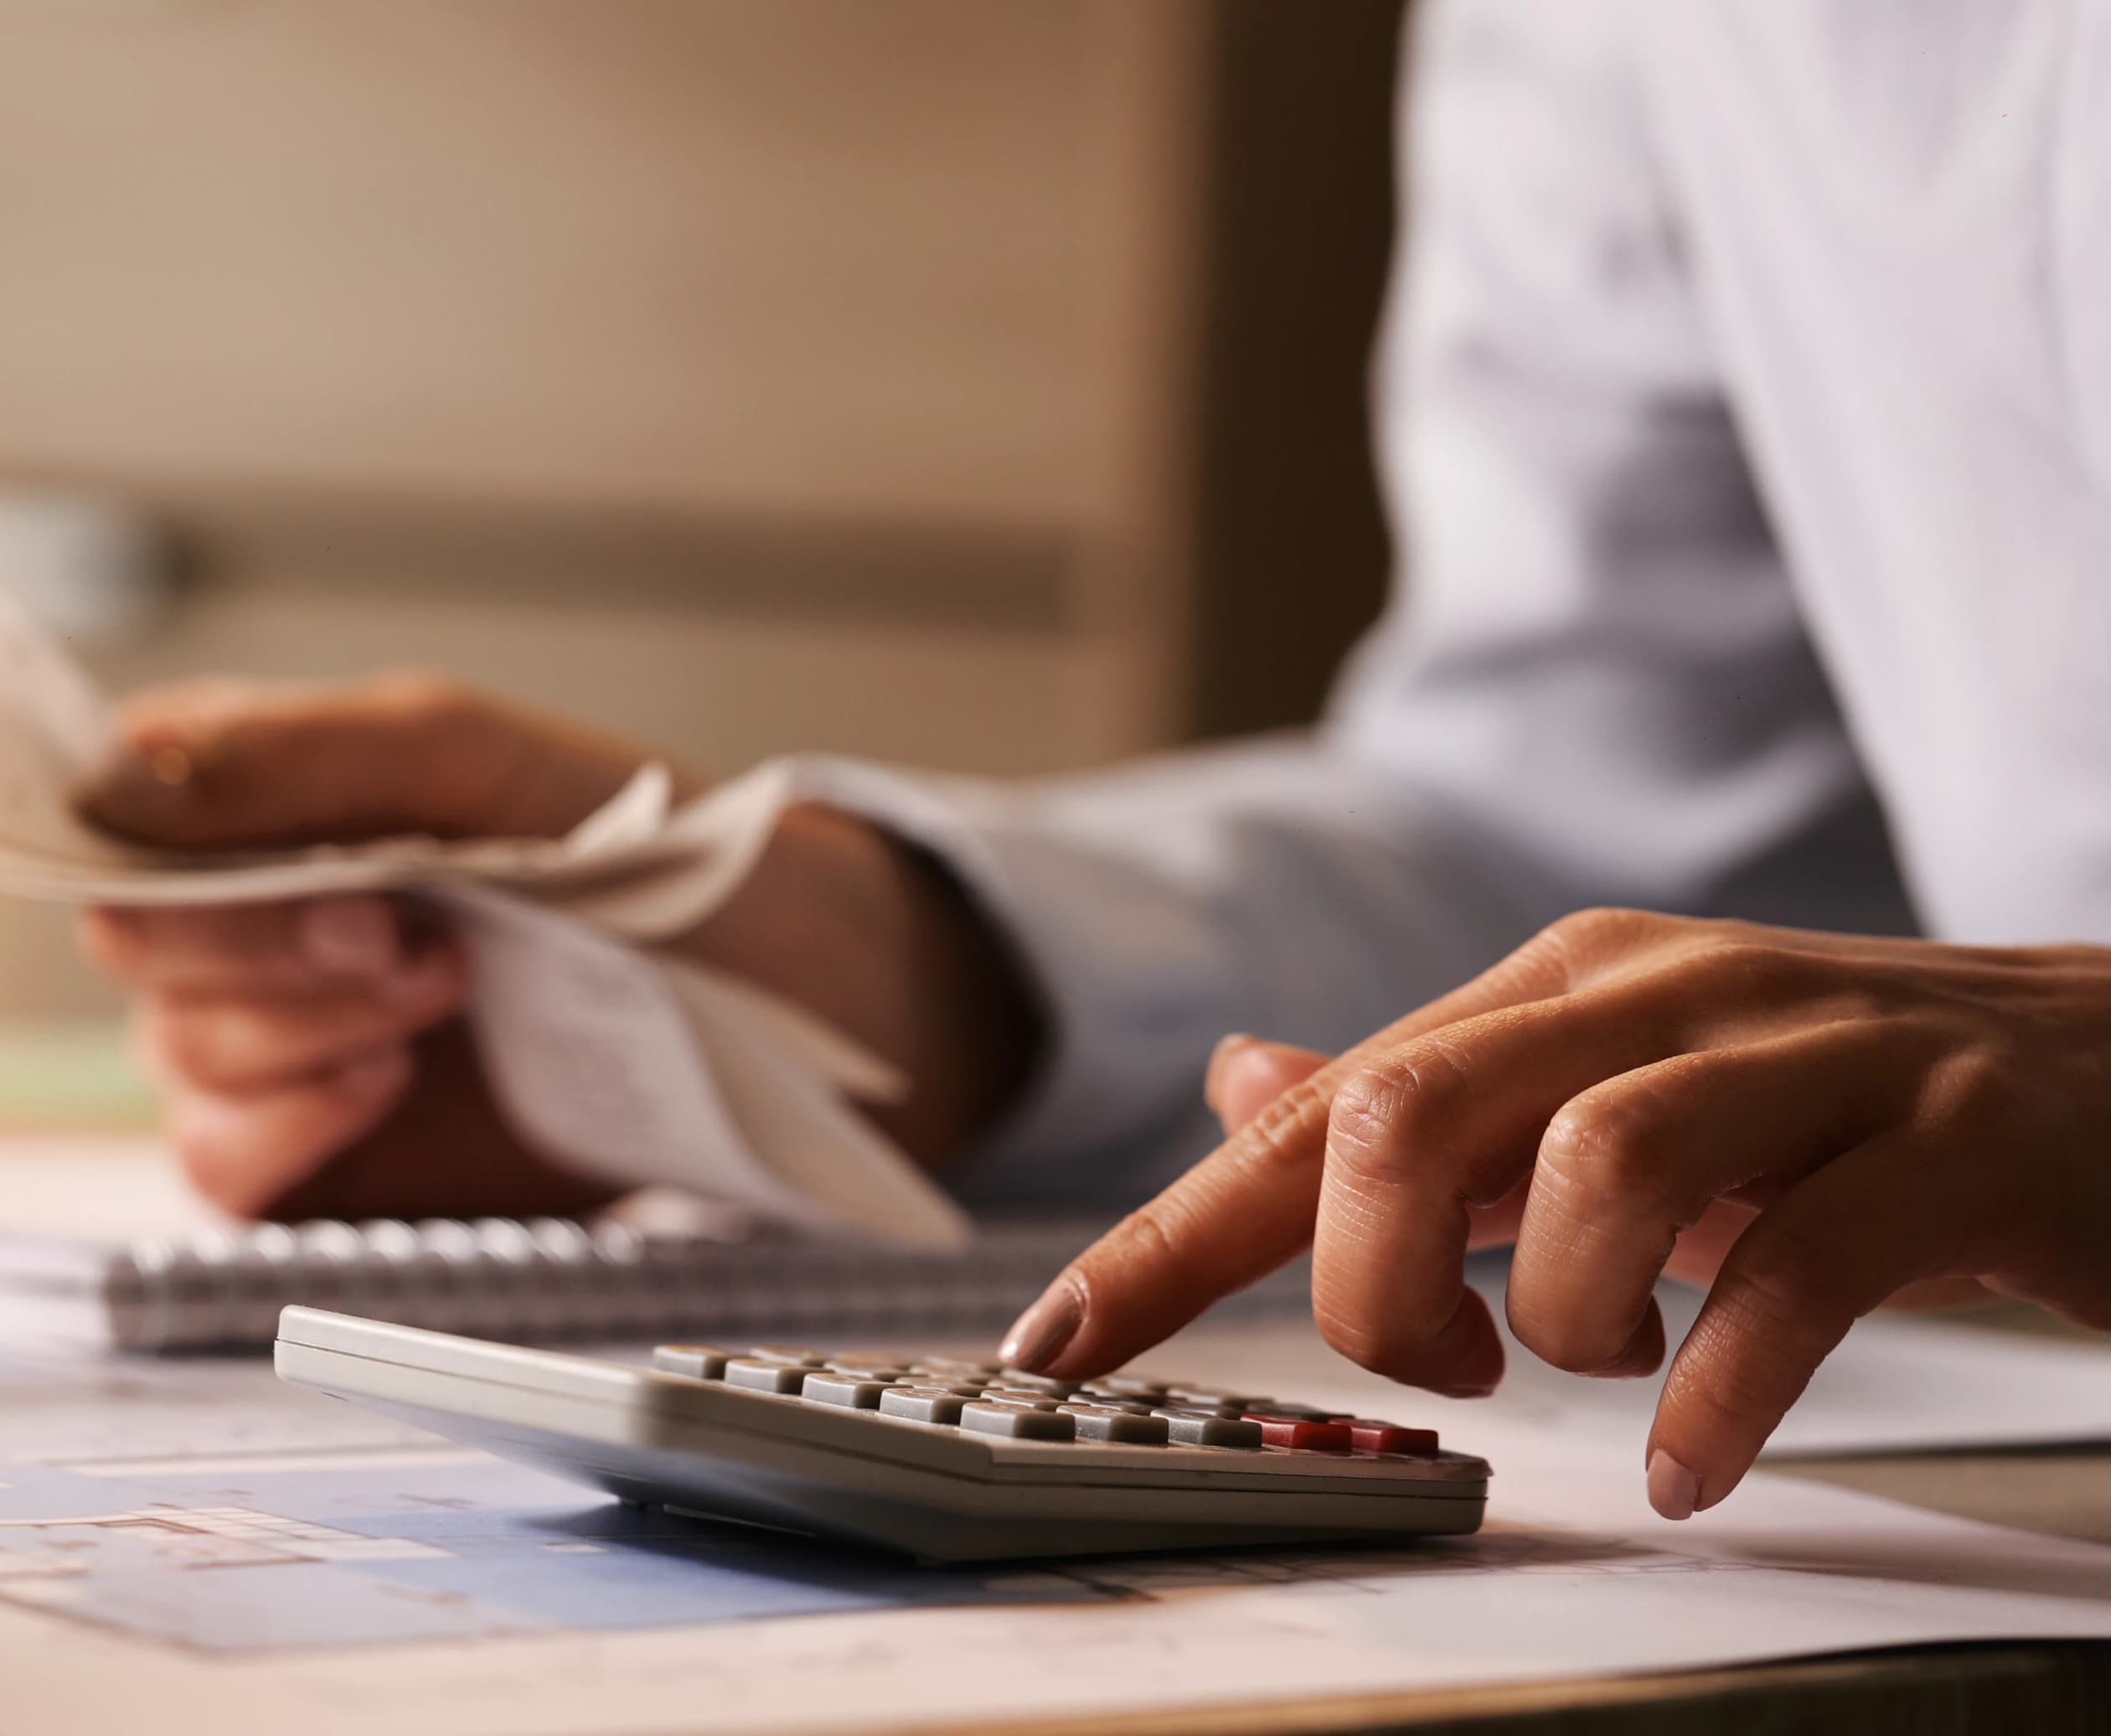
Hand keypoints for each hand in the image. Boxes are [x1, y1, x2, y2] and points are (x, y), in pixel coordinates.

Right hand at [75, 674, 1031, 1220]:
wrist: (768, 995)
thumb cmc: (629, 848)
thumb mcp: (466, 757)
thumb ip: (289, 756)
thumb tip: (109, 779)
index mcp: (253, 802)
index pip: (108, 817)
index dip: (164, 852)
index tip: (298, 862)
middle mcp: (241, 925)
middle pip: (133, 946)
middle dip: (268, 946)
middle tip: (412, 935)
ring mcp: (273, 1047)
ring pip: (178, 1060)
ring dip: (302, 1031)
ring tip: (440, 995)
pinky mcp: (315, 1163)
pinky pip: (223, 1168)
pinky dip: (290, 1127)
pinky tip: (384, 1083)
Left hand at [1003, 910, 2110, 1517]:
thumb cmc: (1843, 1103)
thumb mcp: (1613, 1087)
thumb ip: (1432, 1100)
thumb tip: (1241, 1086)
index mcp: (1559, 989)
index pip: (1318, 1110)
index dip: (1169, 1238)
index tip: (1055, 1350)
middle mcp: (1665, 995)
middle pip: (1416, 1109)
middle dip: (1368, 1279)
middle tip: (1437, 1364)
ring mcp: (1819, 1057)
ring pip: (1599, 1166)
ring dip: (1564, 1318)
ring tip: (1599, 1379)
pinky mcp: (1956, 1143)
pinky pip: (1801, 1269)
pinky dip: (1723, 1389)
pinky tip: (1693, 1457)